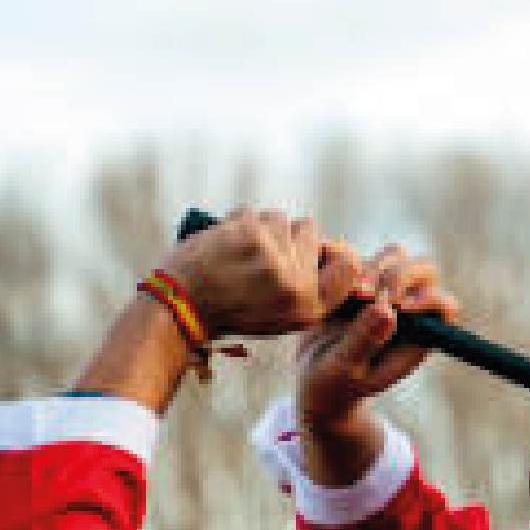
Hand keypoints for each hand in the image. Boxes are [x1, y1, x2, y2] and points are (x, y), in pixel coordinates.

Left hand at [164, 208, 364, 339]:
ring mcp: (274, 257)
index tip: (310, 251)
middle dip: (288, 237)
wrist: (180, 307)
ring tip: (240, 253)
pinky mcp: (249, 233)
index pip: (349, 265)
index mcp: (308, 309)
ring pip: (281, 218)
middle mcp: (296, 284)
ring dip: (263, 229)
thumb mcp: (280, 317)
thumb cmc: (230, 310)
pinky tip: (225, 246)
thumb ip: (312, 288)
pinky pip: (253, 212)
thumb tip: (339, 251)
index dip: (332, 251)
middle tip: (259, 258)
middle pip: (310, 231)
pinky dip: (238, 224)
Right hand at [297, 245, 461, 429]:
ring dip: (371, 268)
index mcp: (420, 336)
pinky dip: (342, 263)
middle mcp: (410, 308)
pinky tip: (326, 289)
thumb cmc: (334, 386)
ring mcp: (385, 288)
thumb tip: (387, 310)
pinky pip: (357, 254)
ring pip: (395, 255)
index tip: (400, 308)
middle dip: (398, 276)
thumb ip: (364, 341)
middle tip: (364, 295)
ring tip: (349, 295)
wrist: (310, 378)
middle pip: (424, 270)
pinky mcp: (358, 276)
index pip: (444, 306)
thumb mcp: (343, 371)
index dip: (429, 299)